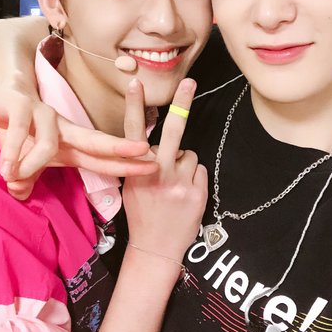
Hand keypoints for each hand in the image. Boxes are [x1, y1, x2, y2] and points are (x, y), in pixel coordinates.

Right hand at [0, 83, 157, 199]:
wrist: (4, 96)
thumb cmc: (23, 131)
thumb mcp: (27, 162)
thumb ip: (27, 178)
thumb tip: (20, 193)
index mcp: (72, 146)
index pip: (104, 158)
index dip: (127, 164)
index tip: (152, 167)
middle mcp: (65, 130)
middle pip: (97, 141)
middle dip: (120, 147)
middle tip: (144, 151)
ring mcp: (45, 117)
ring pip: (48, 144)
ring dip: (30, 164)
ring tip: (13, 176)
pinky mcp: (22, 108)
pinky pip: (21, 132)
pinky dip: (13, 152)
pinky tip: (6, 168)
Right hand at [122, 78, 207, 262]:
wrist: (155, 249)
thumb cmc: (142, 214)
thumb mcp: (131, 186)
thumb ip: (141, 163)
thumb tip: (157, 143)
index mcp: (136, 169)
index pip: (133, 132)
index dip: (133, 105)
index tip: (135, 82)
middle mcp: (157, 173)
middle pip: (173, 131)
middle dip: (181, 102)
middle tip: (190, 81)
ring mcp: (179, 184)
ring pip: (189, 153)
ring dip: (184, 163)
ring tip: (174, 184)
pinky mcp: (197, 193)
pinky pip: (200, 169)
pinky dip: (194, 177)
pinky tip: (185, 193)